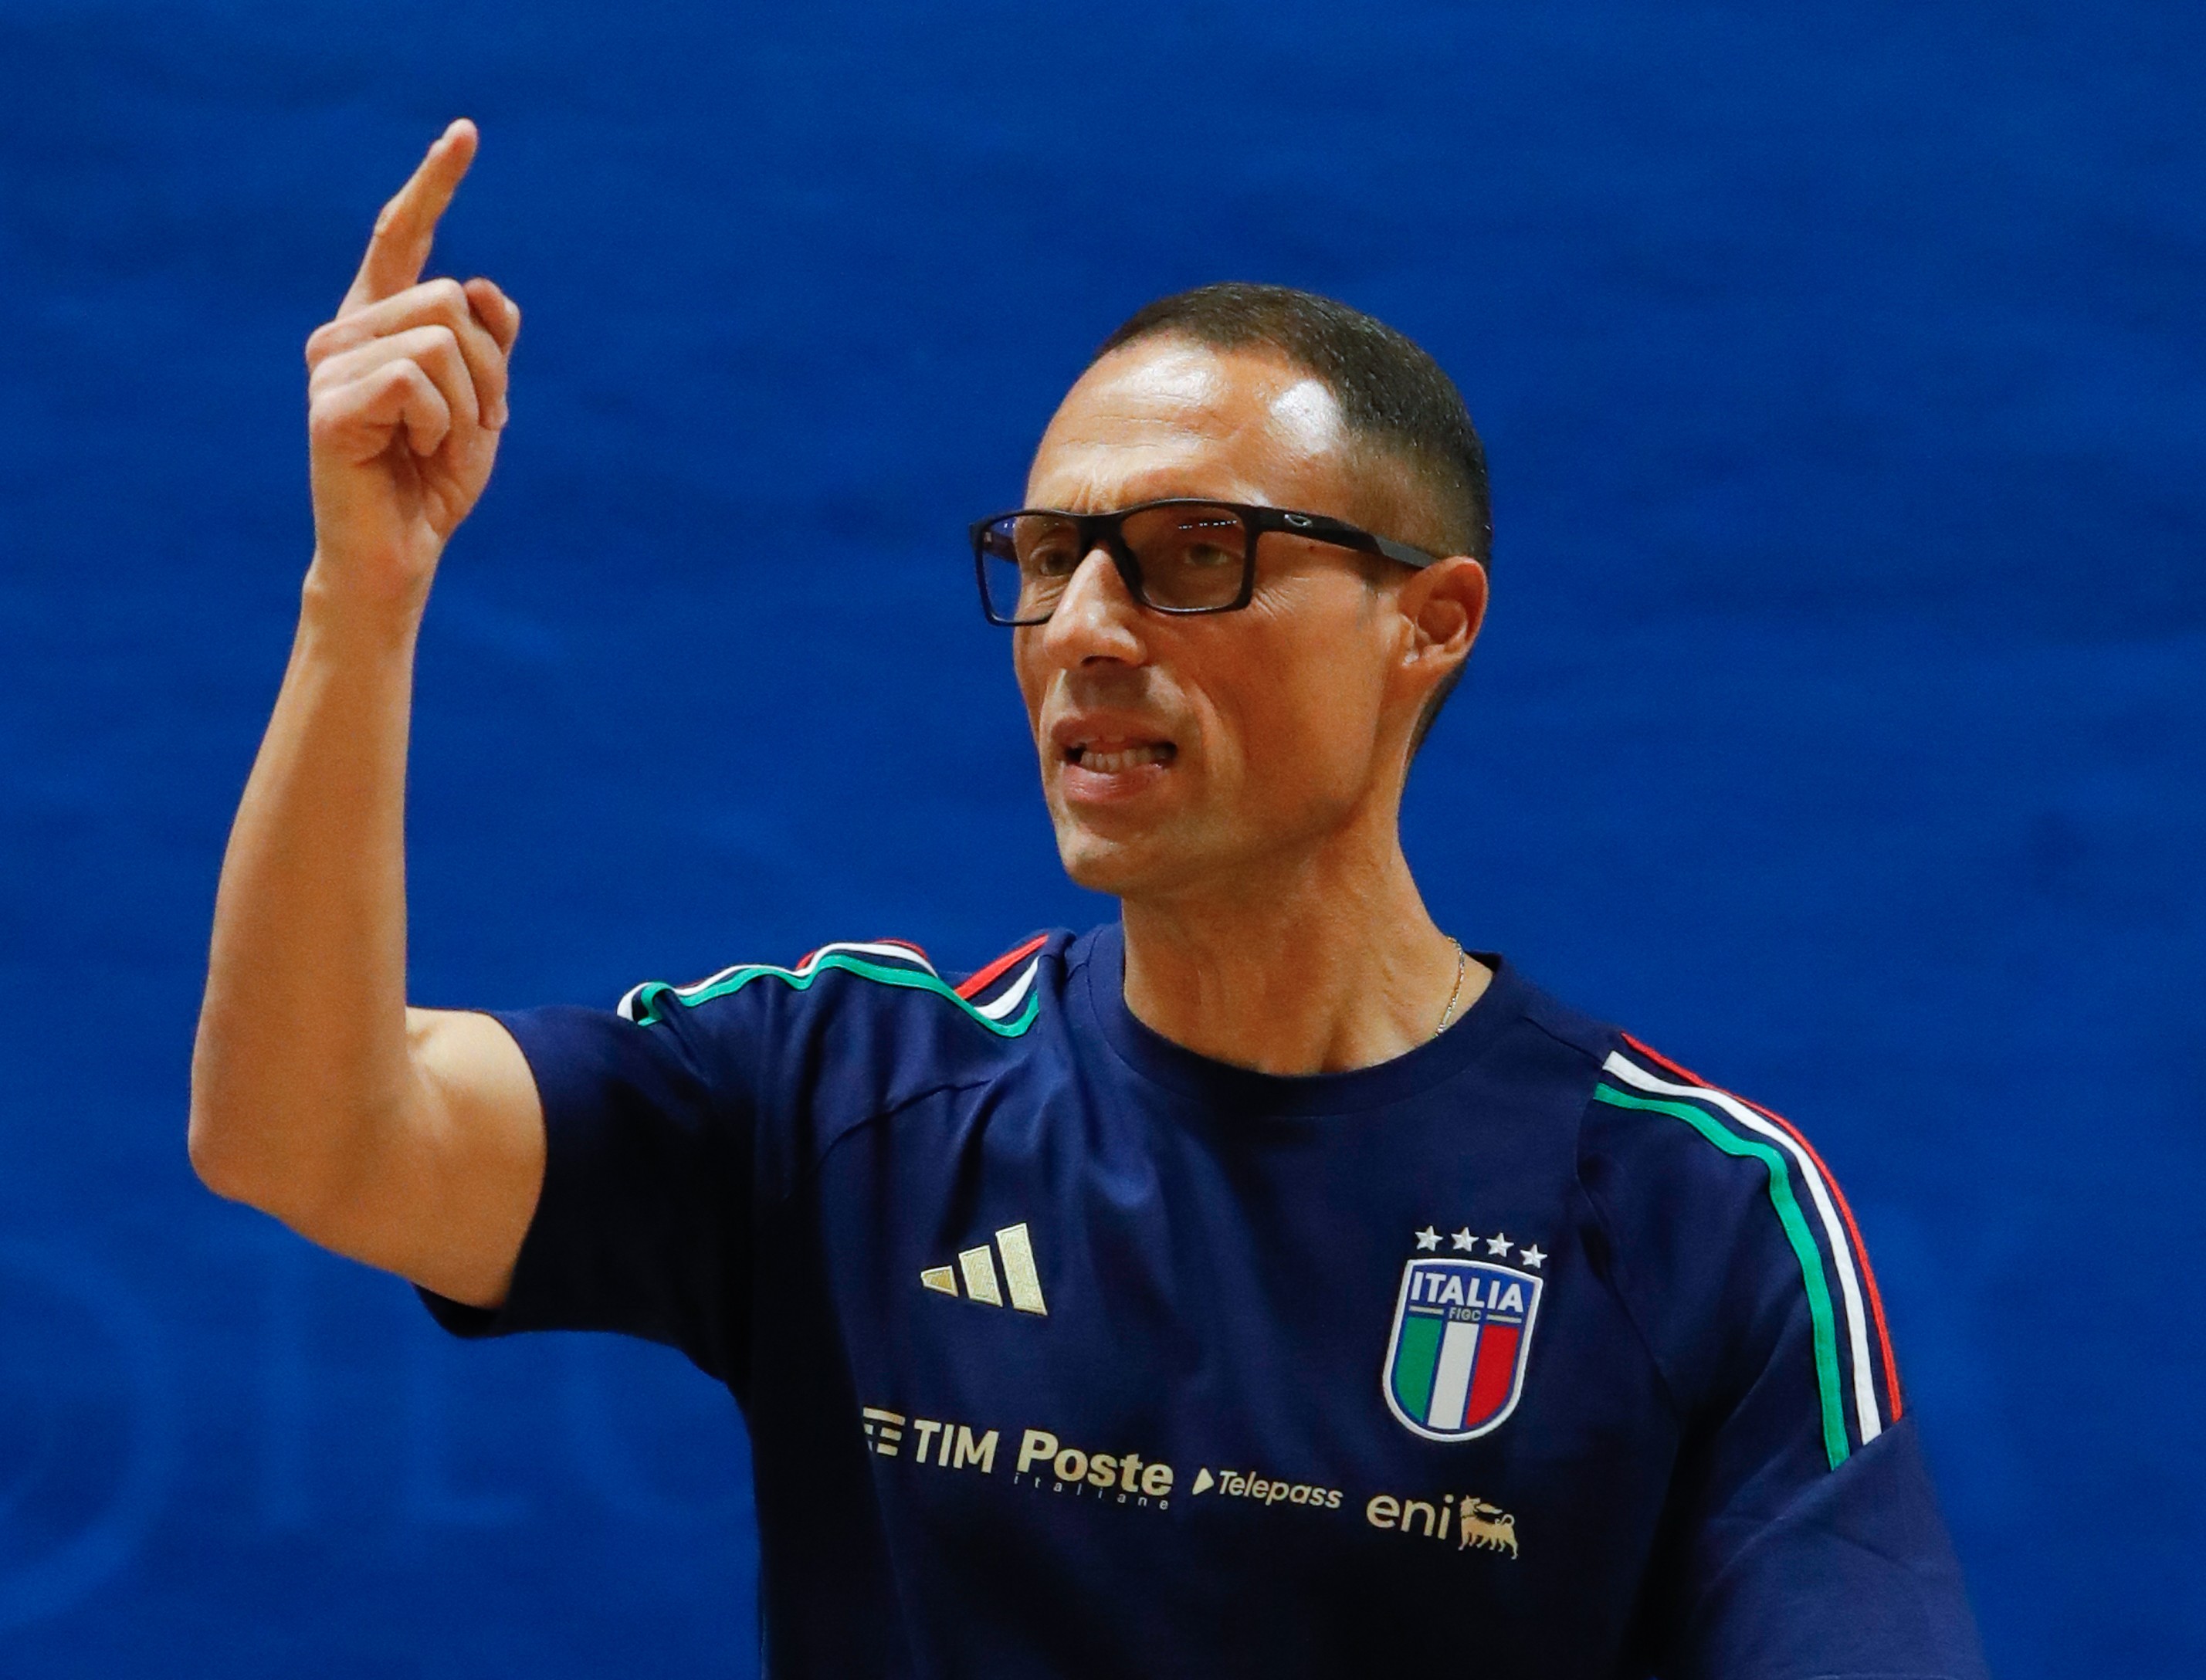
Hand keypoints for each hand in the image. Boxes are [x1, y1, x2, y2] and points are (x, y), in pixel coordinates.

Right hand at [303, 120, 520, 607]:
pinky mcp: (328, 404)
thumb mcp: (485, 402)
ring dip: (470, 403)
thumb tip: (481, 284)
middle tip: (476, 425)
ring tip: (441, 445)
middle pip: (449, 297)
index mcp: (382, 322)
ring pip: (440, 338)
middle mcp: (346, 330)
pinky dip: (443, 425)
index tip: (467, 132)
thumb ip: (491, 340)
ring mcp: (329, 364)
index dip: (434, 183)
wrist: (404, 552)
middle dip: (491, 369)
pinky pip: (418, 380)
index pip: (403, 236)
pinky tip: (418, 454)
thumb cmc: (436, 480)